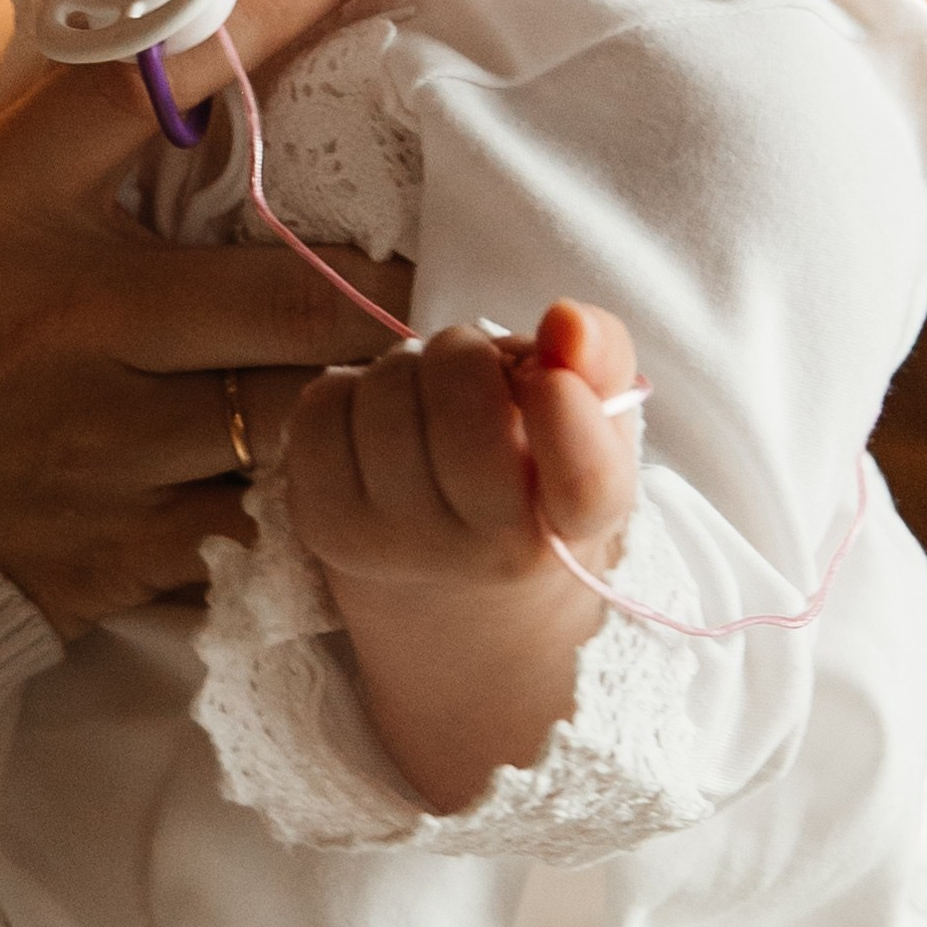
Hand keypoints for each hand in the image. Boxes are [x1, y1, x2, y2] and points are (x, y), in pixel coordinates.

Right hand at [0, 0, 395, 635]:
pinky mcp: (117, 550)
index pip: (161, 75)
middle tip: (426, 266)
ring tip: (392, 381)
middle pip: (297, 285)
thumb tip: (84, 80)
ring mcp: (102, 444)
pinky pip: (257, 520)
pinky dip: (295, 497)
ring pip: (297, 409)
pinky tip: (309, 479)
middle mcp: (71, 318)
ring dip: (351, 394)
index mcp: (2, 208)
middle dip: (382, 281)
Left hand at [285, 298, 640, 811]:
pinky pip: (323, 405)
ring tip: (429, 406)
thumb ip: (603, 361)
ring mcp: (397, 546)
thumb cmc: (534, 489)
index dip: (567, 412)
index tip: (552, 378)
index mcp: (575, 527)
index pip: (583, 480)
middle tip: (477, 371)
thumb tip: (565, 321)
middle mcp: (487, 552)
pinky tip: (376, 427)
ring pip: (388, 389)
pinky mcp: (325, 528)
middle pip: (463, 405)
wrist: (452, 606)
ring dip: (408, 370)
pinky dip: (348, 390)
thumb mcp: (594, 433)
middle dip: (466, 355)